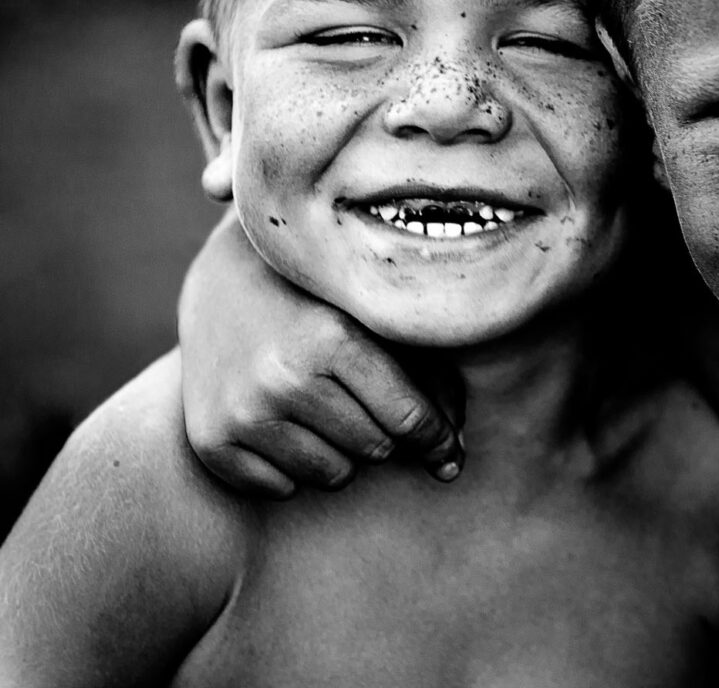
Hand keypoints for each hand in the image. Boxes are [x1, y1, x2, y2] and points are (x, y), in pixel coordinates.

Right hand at [176, 211, 463, 496]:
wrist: (225, 285)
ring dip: (340, 451)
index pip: (409, 418)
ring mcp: (242, 412)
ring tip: (321, 406)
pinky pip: (282, 489)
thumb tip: (452, 467)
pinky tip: (281, 420)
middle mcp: (283, 378)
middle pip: (375, 449)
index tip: (446, 446)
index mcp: (332, 338)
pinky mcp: (210, 441)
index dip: (436, 437)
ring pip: (333, 475)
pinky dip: (292, 466)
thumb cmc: (324, 305)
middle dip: (382, 432)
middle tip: (360, 396)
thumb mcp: (382, 326)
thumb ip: (432, 386)